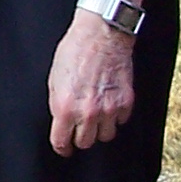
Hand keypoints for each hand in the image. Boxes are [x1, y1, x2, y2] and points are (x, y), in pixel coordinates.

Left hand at [47, 11, 135, 153]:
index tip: (64, 146)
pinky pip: (121, 121)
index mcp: (64, 107)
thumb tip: (60, 121)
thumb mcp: (54, 79)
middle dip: (81, 137)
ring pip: (106, 136)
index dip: (62, 146)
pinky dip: (116, 116)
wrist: (101, 35)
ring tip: (96, 116)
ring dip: (100, 129)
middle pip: (85, 142)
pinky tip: (110, 104)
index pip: (62, 142)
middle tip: (80, 128)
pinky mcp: (126, 102)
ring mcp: (109, 109)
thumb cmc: (74, 51)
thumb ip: (57, 104)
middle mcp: (87, 112)